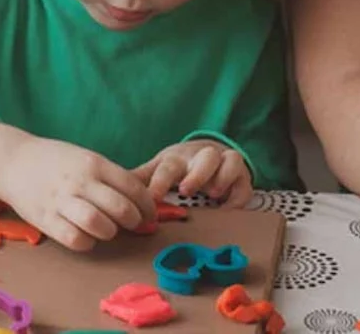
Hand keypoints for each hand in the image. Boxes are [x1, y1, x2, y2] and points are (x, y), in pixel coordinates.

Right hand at [0, 136, 155, 251]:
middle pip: (121, 209)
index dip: (147, 206)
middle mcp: (79, 181)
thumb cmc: (54, 161)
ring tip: (108, 230)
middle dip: (133, 222)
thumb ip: (109, 175)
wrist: (12, 161)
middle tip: (131, 224)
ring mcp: (61, 200)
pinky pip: (75, 239)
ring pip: (99, 225)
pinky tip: (86, 236)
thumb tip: (141, 198)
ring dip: (110, 232)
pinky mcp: (45, 219)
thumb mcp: (84, 157)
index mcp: (93, 163)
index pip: (133, 188)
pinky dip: (87, 243)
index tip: (148, 214)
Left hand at [132, 139, 252, 207]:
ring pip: (230, 161)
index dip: (159, 183)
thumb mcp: (157, 169)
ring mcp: (224, 164)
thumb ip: (140, 180)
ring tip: (213, 194)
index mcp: (178, 159)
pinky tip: (228, 209)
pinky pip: (245, 185)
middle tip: (186, 190)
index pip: (168, 167)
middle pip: (204, 158)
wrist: (207, 151)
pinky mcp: (242, 177)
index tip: (151, 199)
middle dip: (197, 174)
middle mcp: (202, 158)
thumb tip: (115, 189)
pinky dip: (238, 196)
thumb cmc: (178, 165)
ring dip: (222, 177)